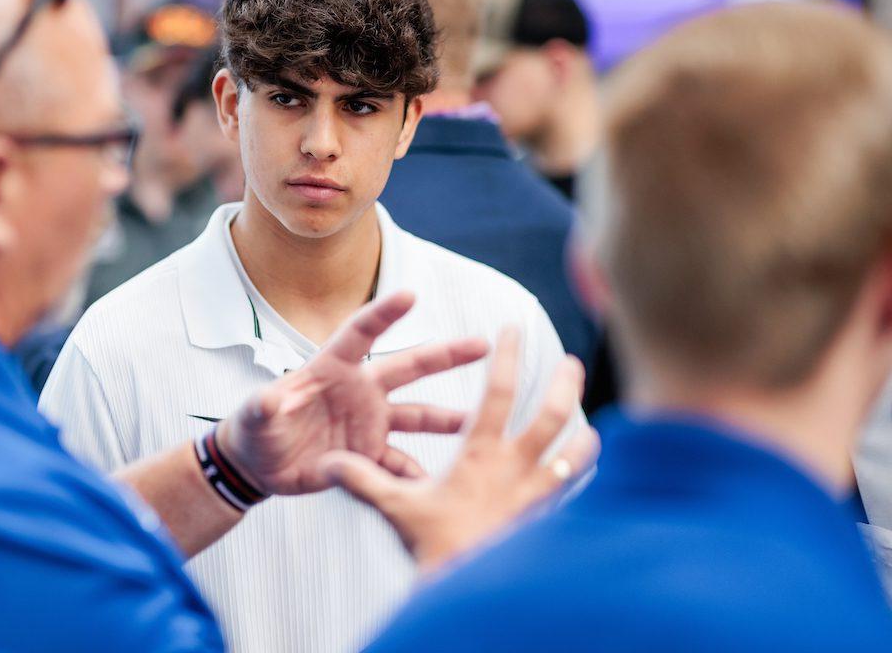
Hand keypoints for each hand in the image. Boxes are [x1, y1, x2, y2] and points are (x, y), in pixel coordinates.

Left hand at [214, 291, 488, 494]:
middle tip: (483, 344)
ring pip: (418, 415)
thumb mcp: (254, 417)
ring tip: (482, 420)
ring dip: (448, 419)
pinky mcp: (370, 455)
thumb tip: (268, 400)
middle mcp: (360, 391)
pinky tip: (444, 485)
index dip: (383, 314)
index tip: (410, 294)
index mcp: (332, 369)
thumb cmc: (255, 429)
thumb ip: (264, 407)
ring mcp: (370, 423)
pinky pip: (401, 465)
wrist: (260, 465)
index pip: (361, 334)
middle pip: (408, 367)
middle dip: (445, 355)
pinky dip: (419, 477)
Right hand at [320, 327, 599, 573]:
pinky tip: (580, 479)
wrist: (466, 589)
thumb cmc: (435, 544)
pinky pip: (568, 495)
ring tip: (592, 424)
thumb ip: (363, 478)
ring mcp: (533, 496)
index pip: (498, 394)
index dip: (507, 358)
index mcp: (479, 454)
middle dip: (564, 386)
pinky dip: (577, 481)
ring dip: (583, 437)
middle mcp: (514, 469)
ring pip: (571, 457)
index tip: (512, 331)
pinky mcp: (540, 522)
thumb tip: (329, 460)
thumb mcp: (396, 506)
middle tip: (573, 362)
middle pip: (550, 417)